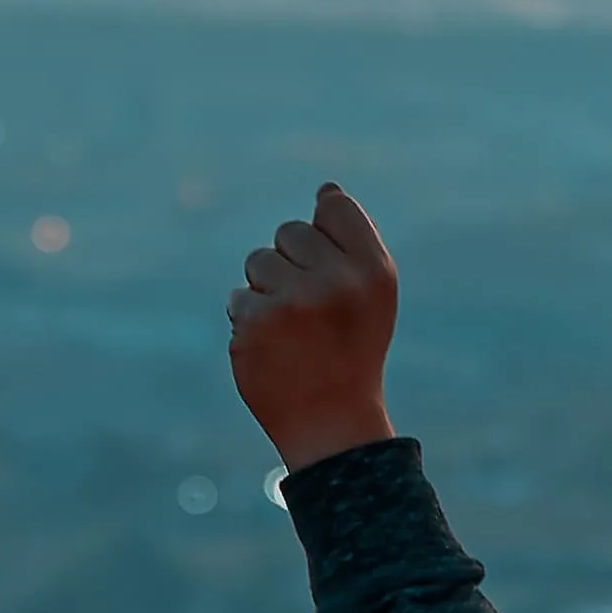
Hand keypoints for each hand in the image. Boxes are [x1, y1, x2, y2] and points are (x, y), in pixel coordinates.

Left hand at [223, 180, 402, 464]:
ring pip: (258, 261)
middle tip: (310, 310)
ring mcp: (294, 302)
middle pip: (290, 231)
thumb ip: (352, 241)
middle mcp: (337, 281)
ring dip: (265, 290)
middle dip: (291, 262)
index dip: (323, 231)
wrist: (330, 423)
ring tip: (290, 330)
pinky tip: (272, 348)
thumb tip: (326, 190)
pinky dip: (248, 320)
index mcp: (373, 269)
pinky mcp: (255, 324)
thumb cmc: (351, 350)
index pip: (334, 206)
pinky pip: (238, 296)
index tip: (327, 267)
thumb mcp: (371, 295)